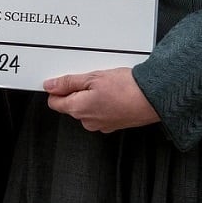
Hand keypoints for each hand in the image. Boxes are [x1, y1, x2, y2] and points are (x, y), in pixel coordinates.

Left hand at [44, 67, 160, 132]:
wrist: (151, 98)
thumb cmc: (125, 88)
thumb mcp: (92, 77)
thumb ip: (68, 82)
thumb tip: (50, 85)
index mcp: (79, 109)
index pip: (55, 102)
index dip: (57, 88)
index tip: (64, 79)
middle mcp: (87, 121)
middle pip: (71, 105)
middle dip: (77, 90)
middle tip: (91, 77)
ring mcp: (101, 125)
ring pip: (86, 108)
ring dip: (91, 96)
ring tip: (105, 84)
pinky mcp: (112, 124)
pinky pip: (100, 112)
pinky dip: (102, 102)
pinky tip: (112, 92)